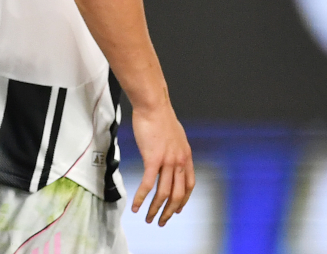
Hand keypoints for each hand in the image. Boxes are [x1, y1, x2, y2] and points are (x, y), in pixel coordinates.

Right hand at [130, 103, 194, 225]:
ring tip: (149, 218)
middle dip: (170, 211)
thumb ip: (173, 147)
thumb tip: (168, 151)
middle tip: (162, 221)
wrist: (153, 105)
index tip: (177, 209)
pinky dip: (142, 197)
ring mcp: (167, 161)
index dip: (184, 200)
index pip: (189, 185)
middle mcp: (180, 161)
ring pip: (164, 193)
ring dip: (156, 209)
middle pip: (178, 194)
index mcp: (186, 156)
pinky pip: (148, 183)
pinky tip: (136, 206)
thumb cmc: (160, 115)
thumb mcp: (174, 134)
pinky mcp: (153, 159)